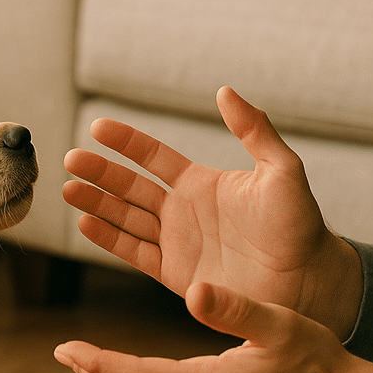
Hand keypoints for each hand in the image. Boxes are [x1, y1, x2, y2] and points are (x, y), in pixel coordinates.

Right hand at [62, 87, 361, 338]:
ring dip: (95, 204)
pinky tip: (86, 223)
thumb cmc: (300, 226)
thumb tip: (226, 91)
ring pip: (124, 218)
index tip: (98, 127)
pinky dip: (109, 238)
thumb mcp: (282, 170)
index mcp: (201, 183)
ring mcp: (175, 243)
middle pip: (129, 187)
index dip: (126, 142)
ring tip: (67, 189)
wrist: (306, 281)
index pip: (153, 157)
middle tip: (70, 159)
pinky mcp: (174, 274)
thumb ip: (254, 130)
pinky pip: (134, 253)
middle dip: (99, 173)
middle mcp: (182, 211)